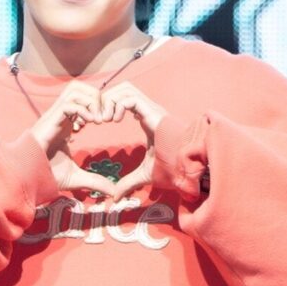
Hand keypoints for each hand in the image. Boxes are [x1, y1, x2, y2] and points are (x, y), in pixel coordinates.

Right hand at [30, 80, 115, 197]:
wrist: (27, 174)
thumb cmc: (47, 173)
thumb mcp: (77, 177)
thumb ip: (96, 181)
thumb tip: (114, 192)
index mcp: (67, 122)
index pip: (84, 98)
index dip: (97, 105)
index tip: (104, 123)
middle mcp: (62, 114)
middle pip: (81, 87)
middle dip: (97, 97)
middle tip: (104, 117)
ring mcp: (55, 114)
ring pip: (75, 89)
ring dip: (91, 101)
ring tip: (97, 120)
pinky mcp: (51, 119)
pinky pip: (69, 103)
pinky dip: (83, 109)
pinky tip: (89, 124)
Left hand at [100, 81, 166, 201]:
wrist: (188, 165)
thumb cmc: (173, 167)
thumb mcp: (144, 175)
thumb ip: (128, 183)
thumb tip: (115, 197)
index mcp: (146, 118)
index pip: (123, 100)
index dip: (108, 107)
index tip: (98, 123)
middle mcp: (148, 109)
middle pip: (122, 88)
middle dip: (106, 99)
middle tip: (98, 119)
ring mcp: (151, 108)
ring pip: (125, 88)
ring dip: (110, 101)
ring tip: (104, 119)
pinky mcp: (153, 111)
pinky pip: (130, 97)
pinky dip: (118, 105)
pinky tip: (114, 120)